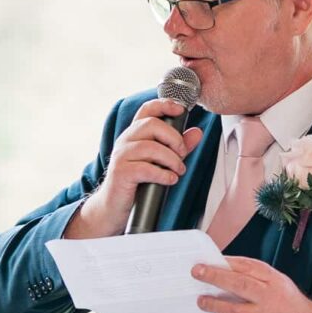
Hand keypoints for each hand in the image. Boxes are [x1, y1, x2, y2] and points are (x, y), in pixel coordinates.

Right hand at [67, 98, 204, 238]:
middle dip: (174, 138)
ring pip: (151, 147)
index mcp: (134, 134)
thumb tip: (196, 132)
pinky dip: (163, 175)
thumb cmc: (137, 182)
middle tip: (182, 154)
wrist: (114, 207)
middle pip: (152, 125)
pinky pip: (146, 168)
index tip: (181, 110)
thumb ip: (178, 146)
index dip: (164, 105)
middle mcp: (125, 141)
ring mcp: (121, 156)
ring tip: (178, 171)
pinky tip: (170, 180)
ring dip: (172, 160)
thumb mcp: (161, 161)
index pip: (147, 110)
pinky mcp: (121, 173)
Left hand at [192, 257, 311, 312]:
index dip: (225, 263)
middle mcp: (271, 299)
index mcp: (276, 282)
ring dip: (213, 305)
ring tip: (202, 301)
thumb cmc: (292, 307)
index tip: (207, 261)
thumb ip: (256, 277)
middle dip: (214, 277)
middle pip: (238, 285)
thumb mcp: (280, 284)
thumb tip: (224, 269)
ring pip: (232, 311)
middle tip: (197, 273)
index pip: (247, 267)